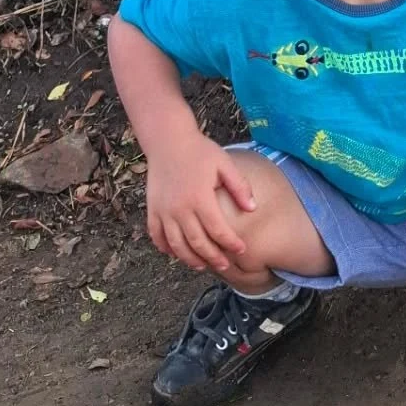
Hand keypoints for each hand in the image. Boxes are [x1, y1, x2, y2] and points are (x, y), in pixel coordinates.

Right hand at [145, 131, 255, 273]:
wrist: (168, 140)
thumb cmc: (199, 151)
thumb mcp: (224, 164)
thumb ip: (239, 187)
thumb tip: (253, 209)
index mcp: (200, 198)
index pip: (218, 230)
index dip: (231, 243)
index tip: (242, 250)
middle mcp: (180, 209)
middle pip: (197, 243)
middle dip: (213, 258)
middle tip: (225, 265)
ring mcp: (164, 211)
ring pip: (176, 246)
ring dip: (190, 260)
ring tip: (202, 266)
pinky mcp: (152, 210)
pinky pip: (157, 236)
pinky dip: (166, 249)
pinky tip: (176, 254)